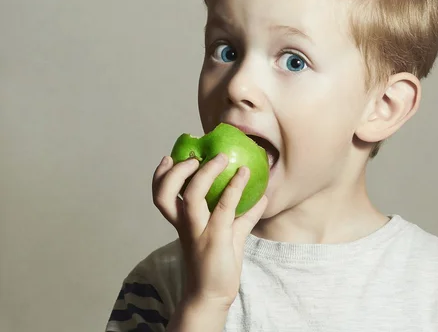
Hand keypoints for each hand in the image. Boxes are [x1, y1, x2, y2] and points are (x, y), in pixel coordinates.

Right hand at [152, 154, 267, 308]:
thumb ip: (243, 215)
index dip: (161, 175)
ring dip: (207, 173)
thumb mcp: (230, 234)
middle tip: (195, 157)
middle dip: (177, 171)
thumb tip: (261, 197)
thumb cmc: (217, 263)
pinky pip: (224, 207)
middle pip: (165, 194)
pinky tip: (246, 174)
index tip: (170, 158)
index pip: (162, 195)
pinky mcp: (216, 238)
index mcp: (182, 222)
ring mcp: (199, 231)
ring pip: (192, 196)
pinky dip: (235, 187)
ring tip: (222, 158)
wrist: (212, 295)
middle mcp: (185, 225)